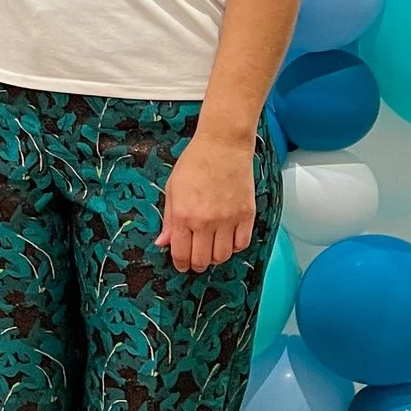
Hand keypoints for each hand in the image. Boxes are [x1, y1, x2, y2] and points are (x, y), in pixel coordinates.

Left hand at [158, 134, 255, 272]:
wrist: (223, 145)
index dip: (180, 264)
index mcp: (184, 216)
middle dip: (197, 264)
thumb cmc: (195, 163)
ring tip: (211, 249)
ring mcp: (229, 219)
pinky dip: (234, 247)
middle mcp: (207, 222)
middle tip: (196, 261)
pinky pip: (242, 244)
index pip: (181, 253)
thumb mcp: (173, 189)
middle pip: (203, 260)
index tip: (181, 265)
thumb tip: (163, 243)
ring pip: (223, 256)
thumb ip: (169, 219)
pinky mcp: (247, 215)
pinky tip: (228, 239)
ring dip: (215, 258)